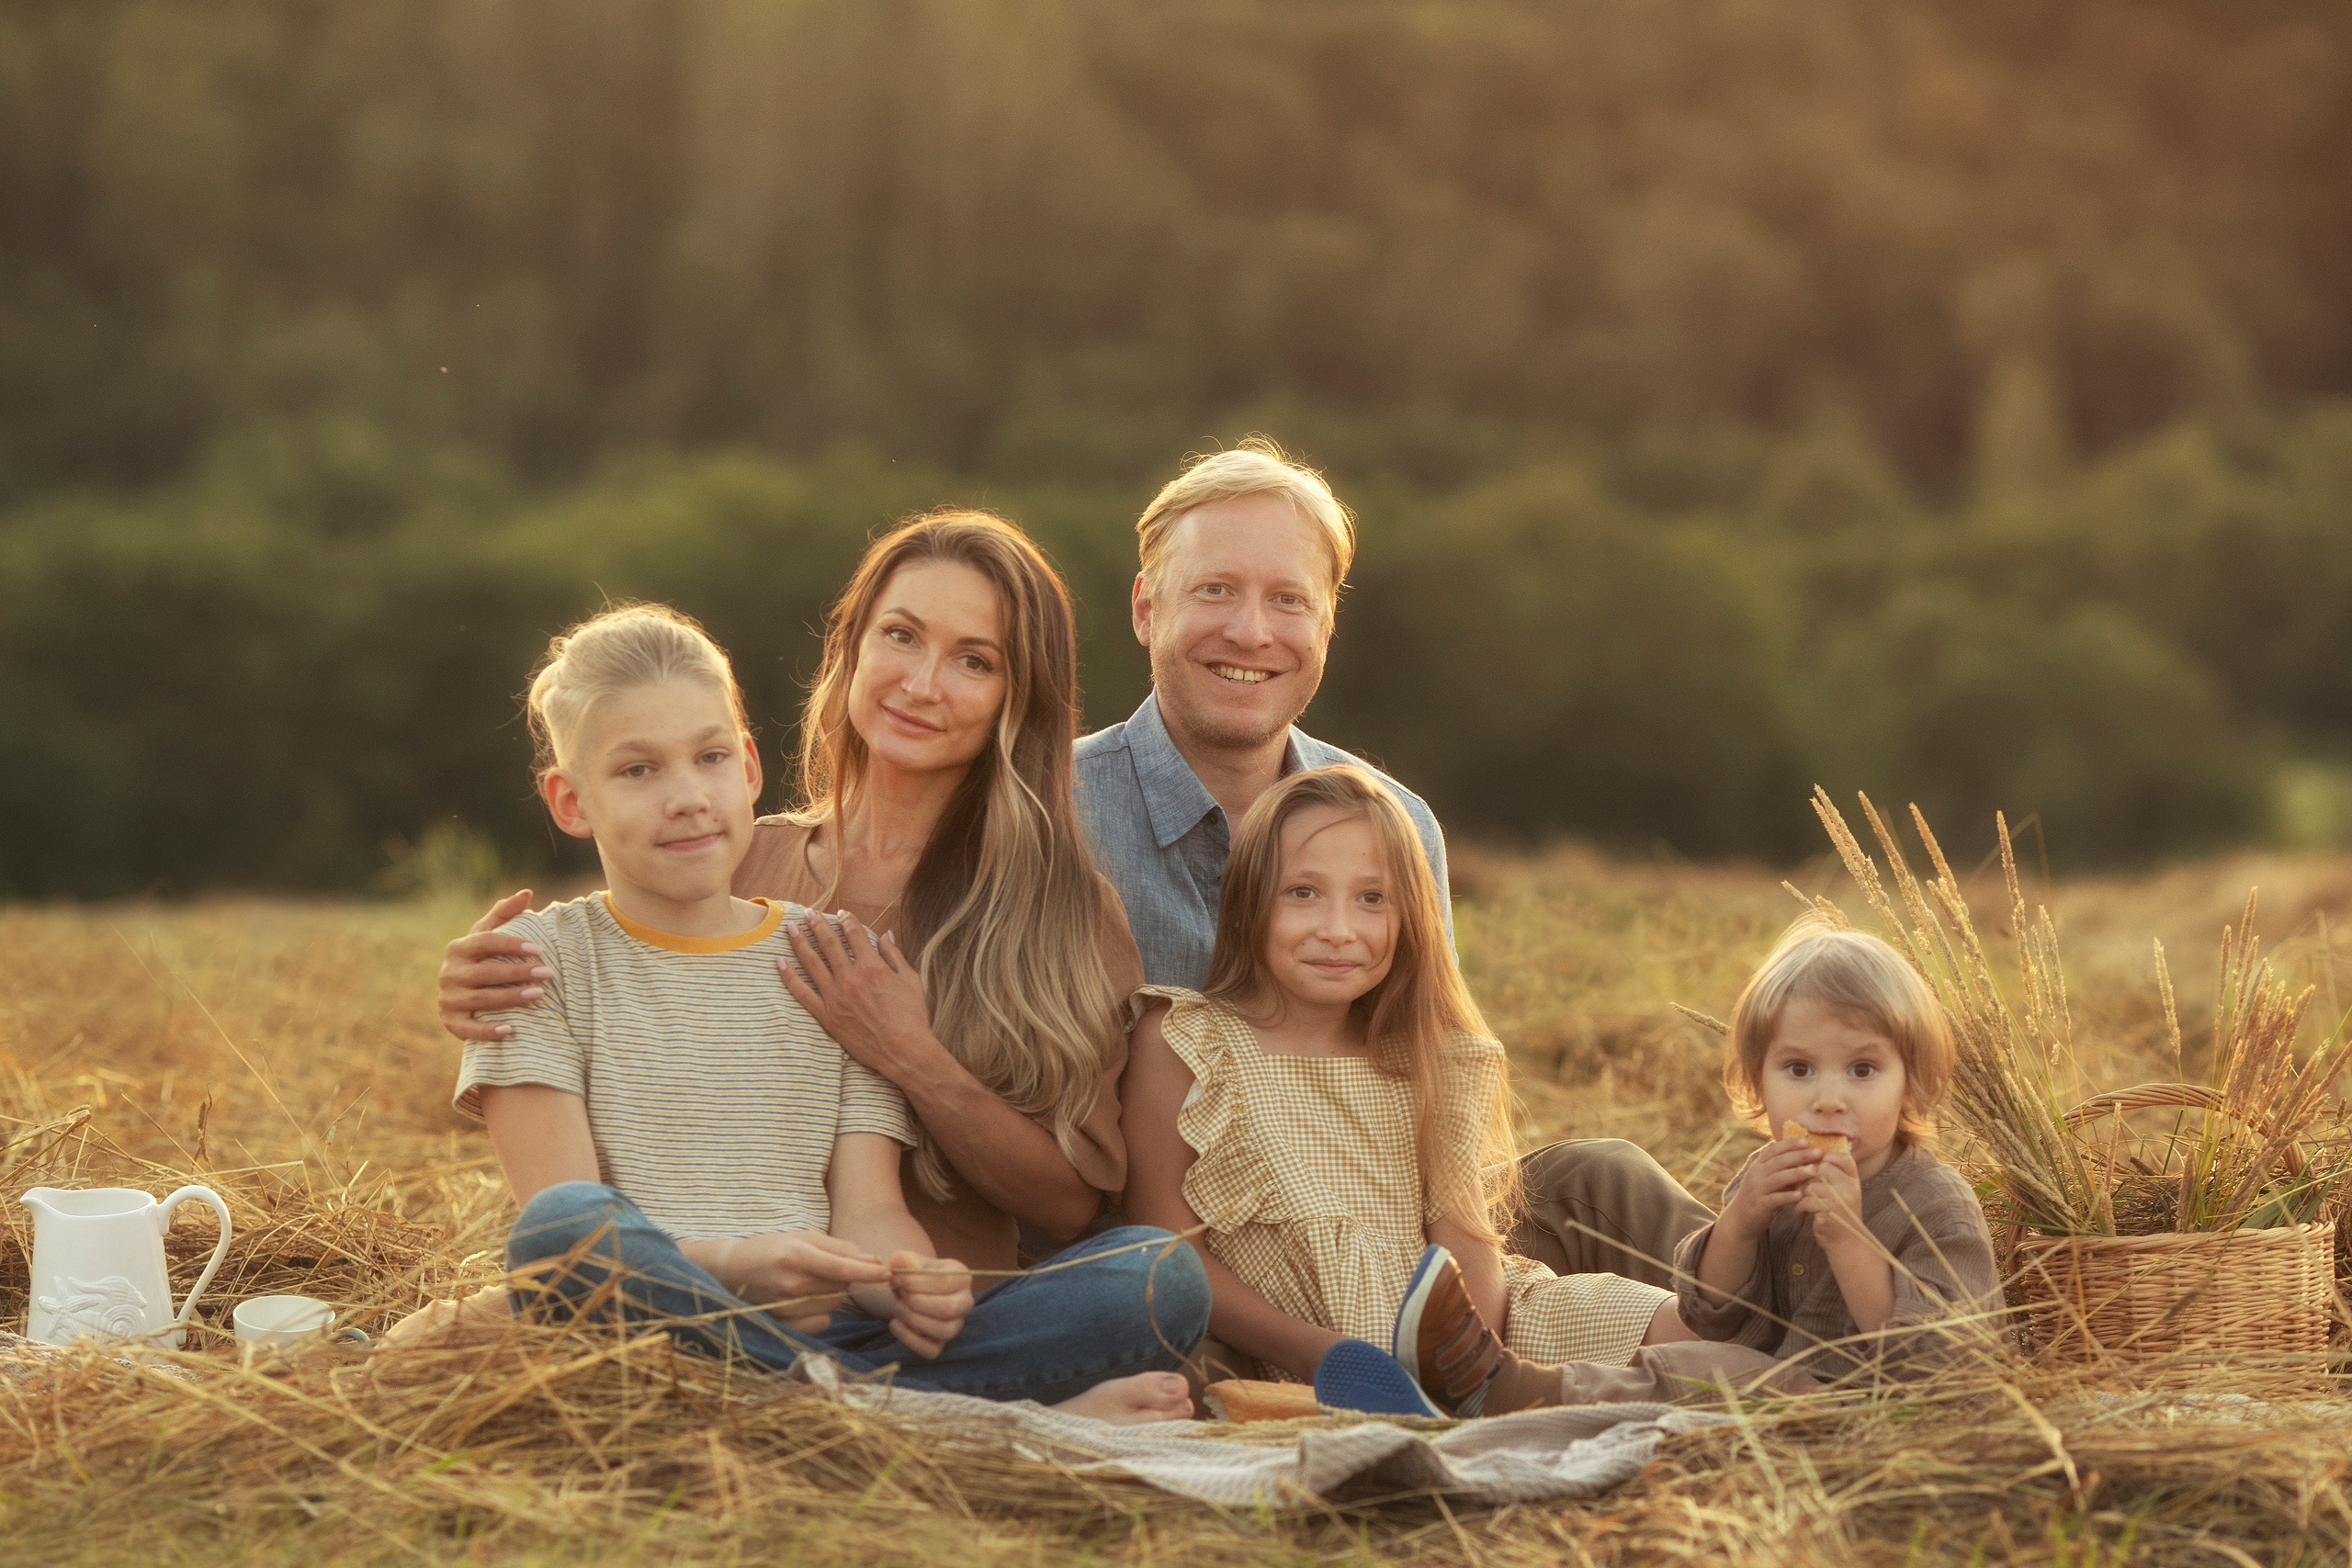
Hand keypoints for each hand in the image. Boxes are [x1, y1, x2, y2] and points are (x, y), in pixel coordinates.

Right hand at [437, 890, 549, 1041]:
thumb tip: (527, 893)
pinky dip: (488, 1030)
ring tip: (539, 994)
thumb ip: (506, 913)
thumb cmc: (484, 958)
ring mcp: (448, 999)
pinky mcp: (450, 1022)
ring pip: (481, 999)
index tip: (540, 948)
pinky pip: (469, 1029)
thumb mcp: (490, 934)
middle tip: (548, 972)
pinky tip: (511, 1029)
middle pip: (485, 972)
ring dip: (511, 997)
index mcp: (458, 948)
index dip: (511, 944)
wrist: (463, 994)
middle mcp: (448, 973)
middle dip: (518, 972)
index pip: (484, 942)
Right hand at [700, 1231, 895, 1333]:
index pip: (841, 1268)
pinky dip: (821, 1313)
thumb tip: (872, 1261)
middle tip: (822, 1268)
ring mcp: (785, 1307)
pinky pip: (822, 1323)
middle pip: (840, 1287)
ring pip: (833, 1305)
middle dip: (843, 1278)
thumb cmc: (772, 1248)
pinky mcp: (784, 1324)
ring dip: (831, 1295)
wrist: (731, 1270)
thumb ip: (839, 1248)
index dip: (867, 1273)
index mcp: (796, 1256)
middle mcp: (790, 1283)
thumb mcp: (802, 1237)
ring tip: (808, 1283)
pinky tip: (804, 1301)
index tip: (887, 1273)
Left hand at [776, 911, 940, 1081]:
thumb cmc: (912, 1017)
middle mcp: (850, 977)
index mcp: (872, 966)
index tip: (841, 913)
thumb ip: (895, 955)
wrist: (903, 1051)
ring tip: (791, 928)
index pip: (855, 934)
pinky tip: (779, 962)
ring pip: (811, 963)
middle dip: (818, 924)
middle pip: (829, 943)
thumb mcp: (910, 980)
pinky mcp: (826, 1015)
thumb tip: (886, 935)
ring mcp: (834, 996)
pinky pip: (801, 992)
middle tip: (809, 913)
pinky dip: (788, 976)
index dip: (847, 920)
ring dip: (800, 942)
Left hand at [884, 1250, 972, 1358]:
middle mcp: (965, 1303)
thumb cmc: (915, 1278)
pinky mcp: (940, 1346)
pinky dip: (909, 1339)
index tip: (896, 1277)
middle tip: (900, 1295)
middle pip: (949, 1308)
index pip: (947, 1281)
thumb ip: (907, 1261)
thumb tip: (898, 1261)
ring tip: (898, 1308)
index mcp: (962, 1278)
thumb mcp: (912, 1264)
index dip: (918, 1280)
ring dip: (915, 1320)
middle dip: (918, 1302)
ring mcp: (955, 1326)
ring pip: (945, 1331)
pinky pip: (931, 1350)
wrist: (912, 1294)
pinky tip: (894, 1324)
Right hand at [1719, 1136, 1823, 1241]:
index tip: (1806, 1140)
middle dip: (1799, 1155)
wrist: (1740, 1218)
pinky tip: (1800, 1195)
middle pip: (1778, 1161)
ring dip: (1797, 1173)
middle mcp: (1757, 1174)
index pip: (1773, 1150)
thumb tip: (1803, 1156)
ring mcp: (1757, 1189)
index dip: (1789, 1144)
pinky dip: (1787, 1196)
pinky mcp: (1760, 1205)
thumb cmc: (1759, 1195)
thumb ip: (1779, 1168)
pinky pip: (1775, 1199)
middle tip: (1818, 1152)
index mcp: (1759, 1165)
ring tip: (1814, 1170)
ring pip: (1778, 1178)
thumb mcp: (1765, 1178)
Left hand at [1794, 1150, 1866, 1248]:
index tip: (1818, 1171)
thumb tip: (1808, 1158)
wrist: (1847, 1243)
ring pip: (1811, 1185)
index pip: (1842, 1157)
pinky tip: (1804, 1214)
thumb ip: (1832, 1175)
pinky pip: (1806, 1200)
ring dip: (1802, 1195)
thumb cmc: (1839, 1214)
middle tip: (1805, 1189)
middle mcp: (1850, 1187)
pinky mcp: (1829, 1212)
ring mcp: (1841, 1199)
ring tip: (1805, 1203)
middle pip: (1821, 1168)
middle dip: (1808, 1178)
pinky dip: (1800, 1208)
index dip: (1827, 1159)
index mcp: (1854, 1180)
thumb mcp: (1842, 1192)